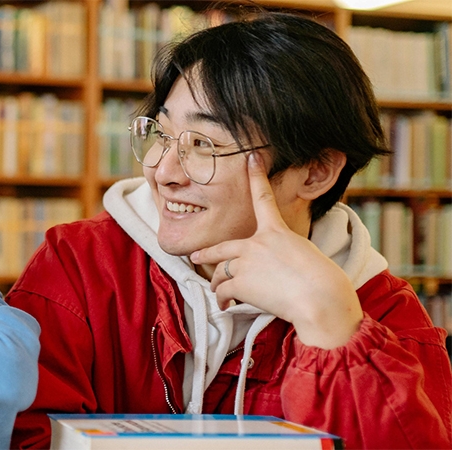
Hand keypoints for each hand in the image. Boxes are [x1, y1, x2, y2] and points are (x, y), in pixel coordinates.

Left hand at [190, 152, 361, 348]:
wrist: (320, 299)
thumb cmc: (323, 282)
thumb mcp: (306, 255)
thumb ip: (284, 252)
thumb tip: (276, 264)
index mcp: (277, 232)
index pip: (264, 198)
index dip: (257, 176)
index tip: (251, 158)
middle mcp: (256, 243)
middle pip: (221, 248)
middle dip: (206, 254)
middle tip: (196, 257)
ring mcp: (245, 262)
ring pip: (219, 273)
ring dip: (218, 284)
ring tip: (220, 294)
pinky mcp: (240, 282)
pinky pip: (222, 291)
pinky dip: (223, 300)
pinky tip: (227, 306)